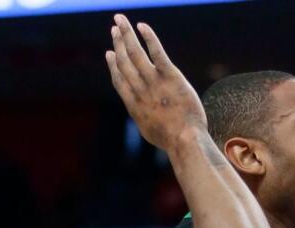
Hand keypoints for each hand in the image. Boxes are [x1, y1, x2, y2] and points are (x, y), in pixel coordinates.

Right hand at [105, 14, 206, 148]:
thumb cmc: (171, 140)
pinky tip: (142, 26)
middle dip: (117, 43)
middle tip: (114, 29)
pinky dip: (148, 38)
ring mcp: (154, 82)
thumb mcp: (149, 131)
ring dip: (126, 35)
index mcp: (133, 105)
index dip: (113, 64)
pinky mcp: (170, 76)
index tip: (109, 53)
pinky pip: (157, 53)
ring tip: (120, 21)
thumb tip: (141, 116)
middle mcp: (139, 90)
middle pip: (124, 62)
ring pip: (135, 54)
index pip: (119, 79)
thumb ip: (142, 118)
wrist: (185, 140)